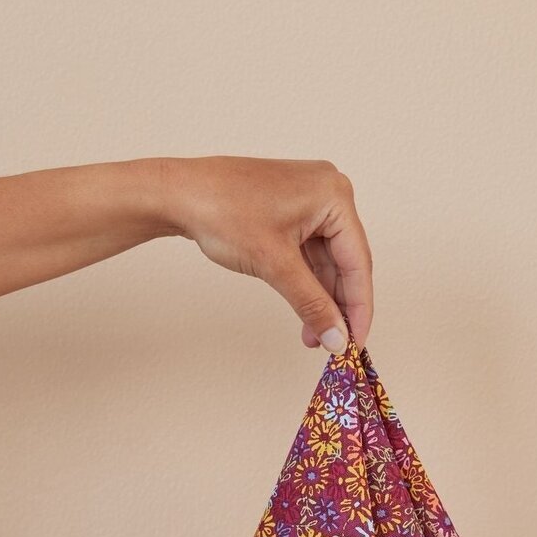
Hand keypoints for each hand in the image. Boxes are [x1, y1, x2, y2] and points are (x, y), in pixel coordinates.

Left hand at [153, 155, 373, 352]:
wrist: (178, 194)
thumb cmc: (223, 212)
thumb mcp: (275, 265)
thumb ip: (312, 304)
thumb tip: (338, 339)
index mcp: (334, 196)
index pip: (358, 262)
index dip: (358, 308)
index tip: (355, 343)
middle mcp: (328, 193)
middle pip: (345, 262)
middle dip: (337, 306)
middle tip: (334, 344)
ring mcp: (309, 200)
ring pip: (326, 261)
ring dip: (320, 299)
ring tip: (312, 335)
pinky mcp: (291, 210)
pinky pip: (309, 253)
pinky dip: (306, 282)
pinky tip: (303, 311)